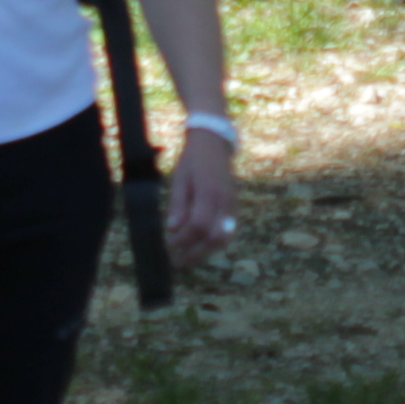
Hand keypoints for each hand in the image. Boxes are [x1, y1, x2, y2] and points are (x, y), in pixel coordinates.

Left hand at [167, 124, 240, 262]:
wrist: (214, 142)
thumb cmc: (193, 160)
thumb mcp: (180, 179)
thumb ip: (178, 205)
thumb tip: (173, 230)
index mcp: (209, 192)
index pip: (198, 226)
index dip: (183, 239)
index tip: (170, 245)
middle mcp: (224, 201)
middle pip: (215, 237)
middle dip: (197, 254)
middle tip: (179, 261)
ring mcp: (232, 204)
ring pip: (224, 237)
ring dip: (206, 251)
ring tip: (189, 257)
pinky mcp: (234, 206)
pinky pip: (228, 230)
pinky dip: (214, 242)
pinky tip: (200, 245)